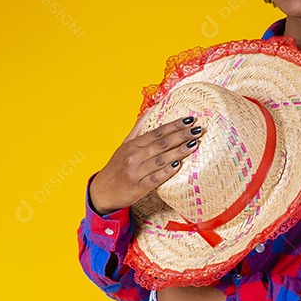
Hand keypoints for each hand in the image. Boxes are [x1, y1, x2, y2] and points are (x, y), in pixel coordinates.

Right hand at [88, 110, 204, 214]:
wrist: (103, 192)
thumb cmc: (117, 167)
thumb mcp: (125, 145)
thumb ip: (138, 128)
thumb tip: (151, 108)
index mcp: (132, 145)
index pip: (156, 132)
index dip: (174, 125)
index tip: (189, 120)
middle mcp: (133, 156)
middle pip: (161, 144)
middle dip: (181, 136)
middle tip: (198, 130)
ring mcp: (135, 172)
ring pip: (161, 160)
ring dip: (179, 151)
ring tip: (194, 144)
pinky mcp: (138, 187)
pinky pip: (155, 178)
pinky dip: (167, 171)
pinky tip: (178, 165)